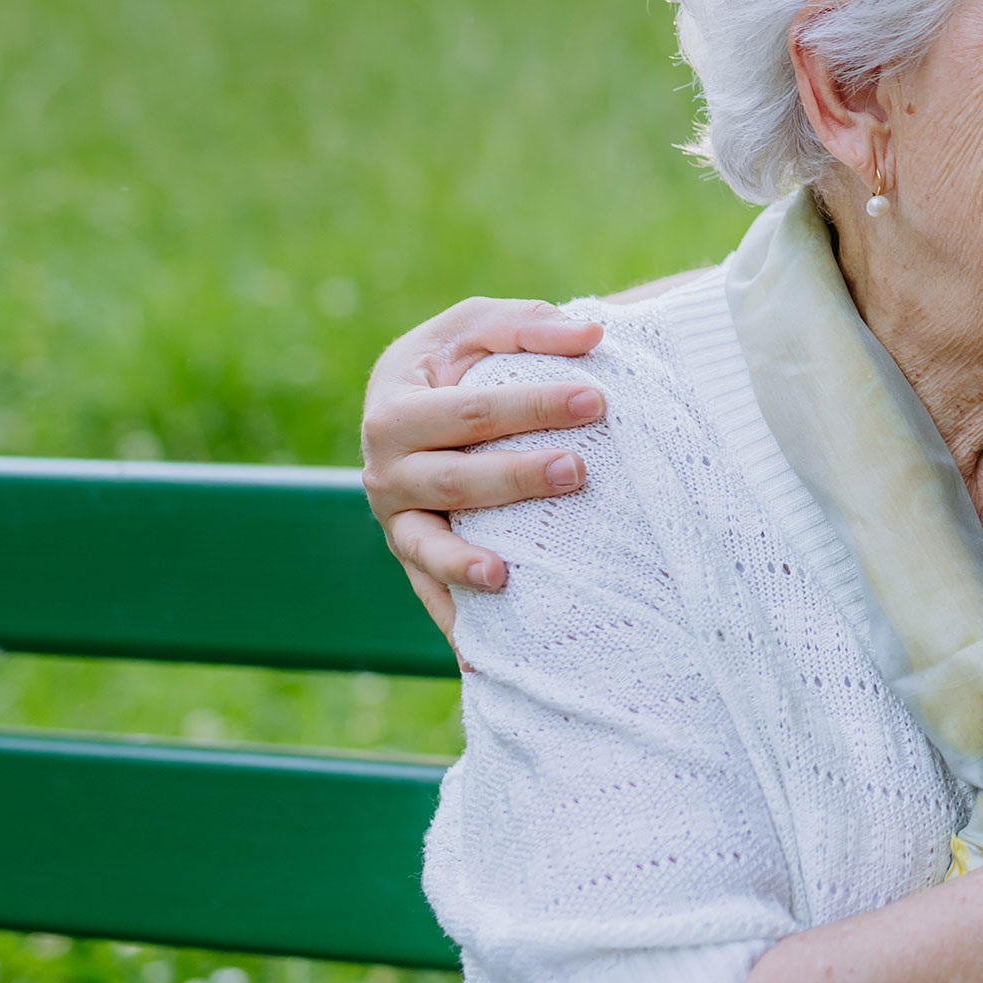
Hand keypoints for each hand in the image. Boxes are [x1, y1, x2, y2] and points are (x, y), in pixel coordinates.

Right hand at [361, 296, 608, 640]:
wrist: (419, 400)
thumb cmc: (457, 359)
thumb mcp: (480, 326)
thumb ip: (530, 324)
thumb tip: (593, 335)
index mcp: (396, 405)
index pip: (470, 411)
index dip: (533, 405)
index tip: (597, 400)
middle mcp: (385, 468)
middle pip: (453, 480)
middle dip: (516, 478)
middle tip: (579, 470)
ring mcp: (396, 520)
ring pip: (427, 545)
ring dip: (466, 562)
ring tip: (503, 575)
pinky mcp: (412, 557)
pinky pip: (429, 595)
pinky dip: (453, 623)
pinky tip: (480, 658)